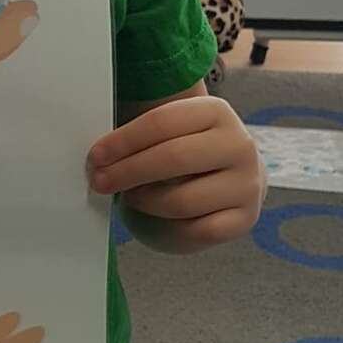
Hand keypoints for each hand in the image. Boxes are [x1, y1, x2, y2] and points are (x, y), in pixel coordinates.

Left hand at [89, 96, 263, 251]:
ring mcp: (246, 183)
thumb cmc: (185, 154)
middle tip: (100, 181)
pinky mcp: (245, 218)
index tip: (96, 156)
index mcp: (216, 111)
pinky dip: (171, 229)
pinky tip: (159, 218)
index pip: (162, 122)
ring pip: (182, 200)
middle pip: (173, 158)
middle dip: (128, 172)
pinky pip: (199, 231)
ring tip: (131, 197)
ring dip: (146, 202)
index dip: (123, 141)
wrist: (227, 181)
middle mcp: (239, 144)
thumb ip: (141, 137)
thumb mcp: (168, 134)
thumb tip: (99, 157)